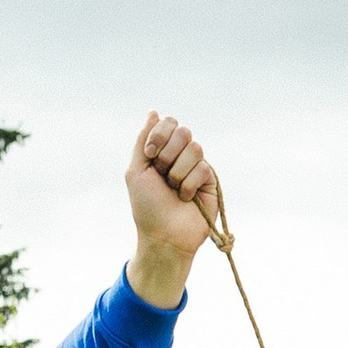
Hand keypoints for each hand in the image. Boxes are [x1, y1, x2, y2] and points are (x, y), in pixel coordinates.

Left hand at [125, 115, 223, 307]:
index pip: (168, 123)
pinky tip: (186, 198)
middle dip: (168, 154)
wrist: (164, 235)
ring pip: (194, 148)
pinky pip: (203, 168)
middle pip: (182, 131)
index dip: (159, 135)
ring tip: (174, 189)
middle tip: (162, 174)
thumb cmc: (147, 207)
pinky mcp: (210, 181)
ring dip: (178, 172)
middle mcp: (181, 155)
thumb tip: (153, 111)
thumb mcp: (136, 171)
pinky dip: (188, 184)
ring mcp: (197, 167)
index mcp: (163, 150)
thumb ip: (142, 140)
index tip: (149, 155)